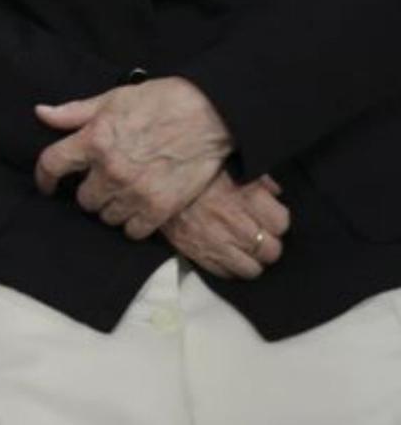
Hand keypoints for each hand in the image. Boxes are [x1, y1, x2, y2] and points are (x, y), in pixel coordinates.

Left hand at [34, 77, 232, 238]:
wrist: (209, 115)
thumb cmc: (160, 101)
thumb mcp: (112, 98)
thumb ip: (74, 112)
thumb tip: (41, 113)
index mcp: (94, 139)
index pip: (52, 165)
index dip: (45, 177)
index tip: (47, 184)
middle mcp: (110, 170)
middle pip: (83, 199)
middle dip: (90, 189)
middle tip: (105, 177)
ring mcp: (134, 192)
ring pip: (106, 216)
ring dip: (112, 206)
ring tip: (126, 189)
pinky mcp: (159, 209)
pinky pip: (132, 231)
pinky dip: (133, 222)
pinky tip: (141, 205)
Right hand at [162, 172, 288, 279]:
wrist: (155, 181)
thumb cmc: (195, 171)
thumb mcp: (229, 162)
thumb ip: (258, 178)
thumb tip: (276, 192)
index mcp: (246, 196)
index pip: (281, 223)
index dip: (277, 221)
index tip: (270, 218)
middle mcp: (236, 223)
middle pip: (271, 250)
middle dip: (268, 243)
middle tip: (259, 235)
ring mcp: (218, 243)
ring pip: (253, 269)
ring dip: (252, 259)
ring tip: (244, 247)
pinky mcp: (200, 256)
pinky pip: (228, 275)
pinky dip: (231, 268)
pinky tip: (228, 253)